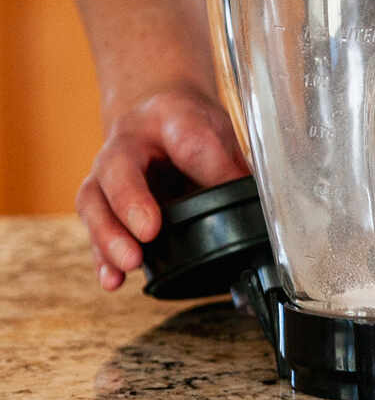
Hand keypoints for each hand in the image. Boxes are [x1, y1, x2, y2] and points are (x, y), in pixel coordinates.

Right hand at [77, 84, 248, 291]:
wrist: (156, 121)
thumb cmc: (188, 128)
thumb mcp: (218, 134)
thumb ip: (229, 169)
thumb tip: (255, 209)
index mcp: (164, 119)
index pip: (181, 133)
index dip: (191, 158)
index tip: (189, 196)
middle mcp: (125, 147)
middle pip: (116, 170)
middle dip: (129, 204)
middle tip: (147, 233)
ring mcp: (107, 178)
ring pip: (94, 203)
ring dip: (109, 236)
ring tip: (129, 262)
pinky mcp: (103, 209)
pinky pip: (95, 232)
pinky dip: (103, 258)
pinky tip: (114, 279)